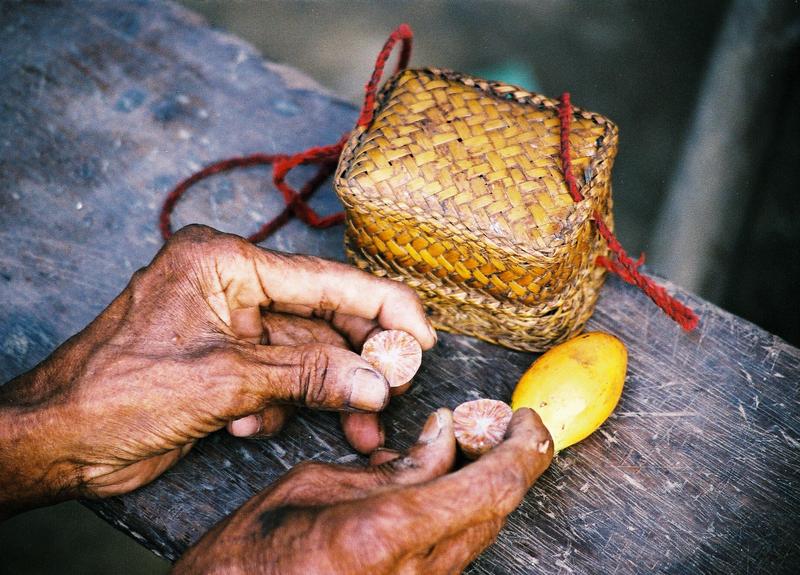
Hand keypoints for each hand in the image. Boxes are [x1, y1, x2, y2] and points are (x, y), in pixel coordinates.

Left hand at [0, 225, 434, 515]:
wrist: (56, 441)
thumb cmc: (115, 392)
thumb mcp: (225, 381)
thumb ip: (307, 375)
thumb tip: (375, 382)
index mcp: (224, 263)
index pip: (323, 280)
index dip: (381, 306)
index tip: (422, 334)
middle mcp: (230, 286)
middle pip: (320, 319)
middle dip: (356, 363)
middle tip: (394, 393)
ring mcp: (228, 325)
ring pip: (304, 356)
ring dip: (324, 396)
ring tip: (359, 434)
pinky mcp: (225, 362)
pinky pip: (278, 379)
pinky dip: (277, 408)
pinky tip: (246, 427)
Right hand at [174, 408, 553, 573]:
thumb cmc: (251, 554)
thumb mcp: (313, 486)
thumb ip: (392, 466)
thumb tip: (443, 438)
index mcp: (387, 533)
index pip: (489, 488)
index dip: (522, 450)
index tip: (525, 420)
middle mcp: (414, 573)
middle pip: (496, 512)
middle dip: (509, 462)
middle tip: (497, 425)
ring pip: (480, 533)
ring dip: (487, 486)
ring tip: (469, 448)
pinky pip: (455, 552)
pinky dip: (462, 512)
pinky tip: (439, 487)